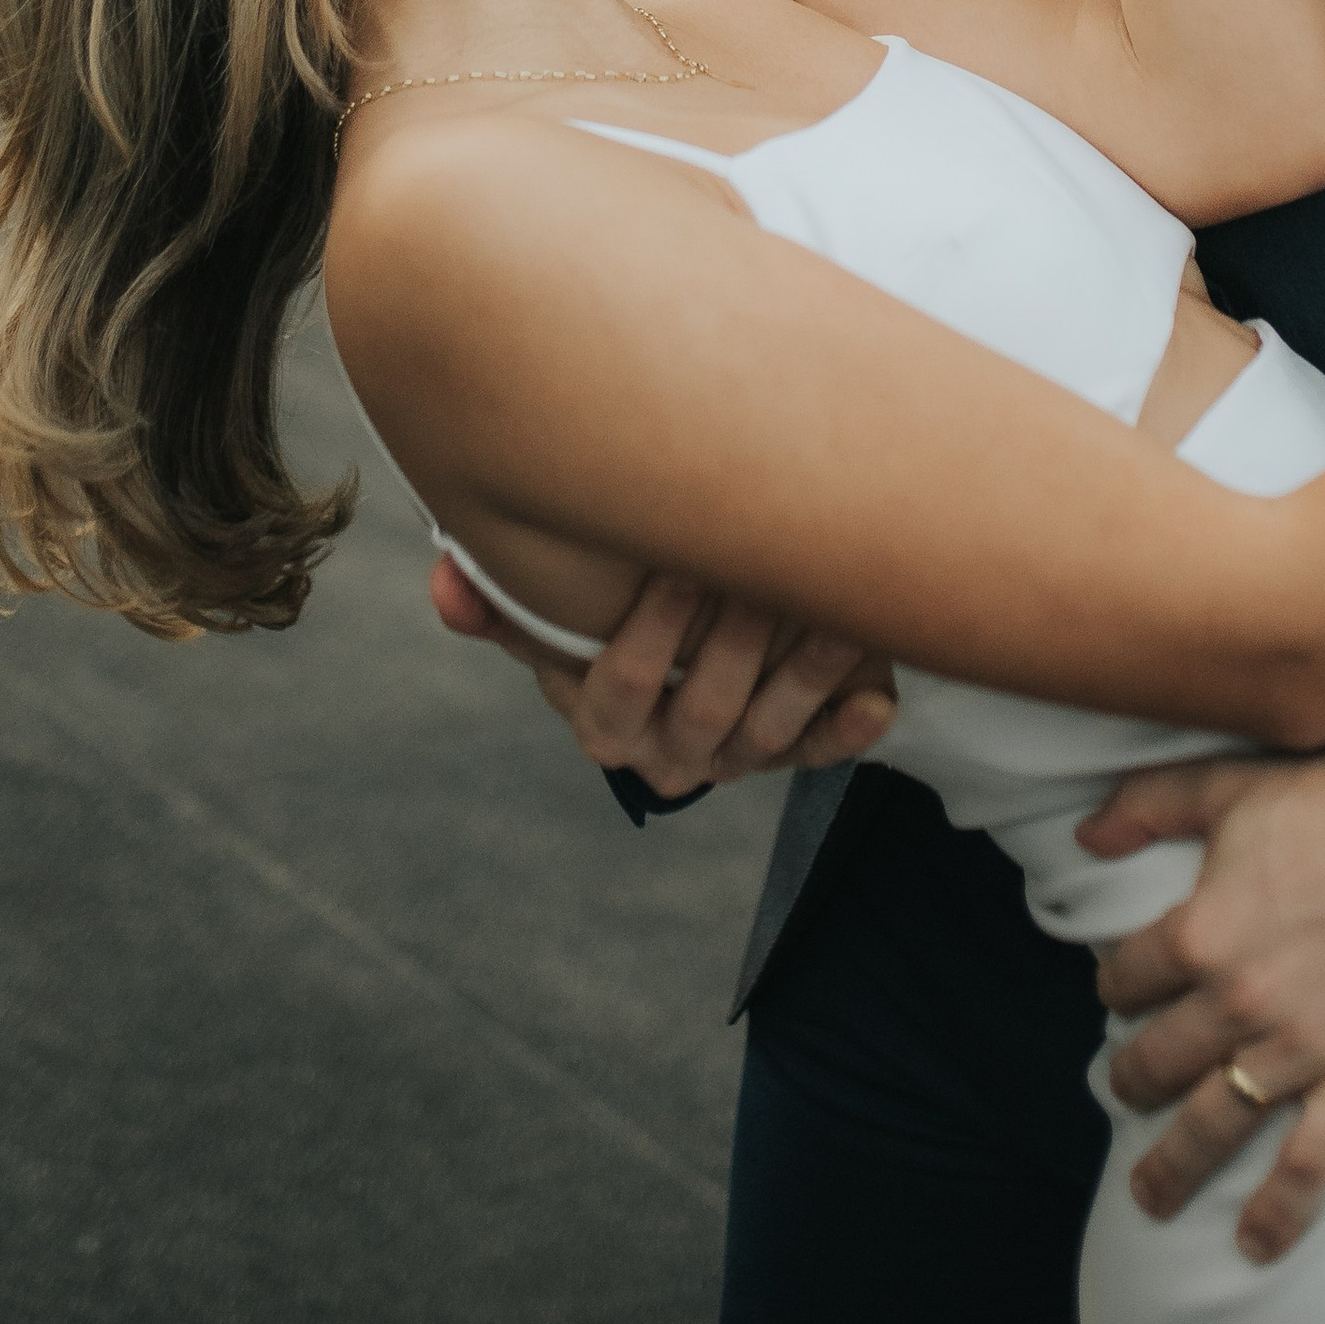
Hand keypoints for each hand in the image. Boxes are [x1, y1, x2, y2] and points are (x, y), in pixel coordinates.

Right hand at [430, 556, 896, 788]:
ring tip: (836, 606)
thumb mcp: (547, 608)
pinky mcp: (796, 750)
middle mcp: (672, 753)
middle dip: (738, 640)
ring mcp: (738, 757)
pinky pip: (826, 751)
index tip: (678, 566)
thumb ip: (495, 597)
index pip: (619, 693)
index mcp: (605, 724)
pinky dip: (851, 728)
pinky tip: (877, 694)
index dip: (649, 637)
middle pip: (707, 710)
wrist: (682, 642)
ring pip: (773, 729)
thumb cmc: (604, 608)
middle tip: (765, 567)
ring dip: (807, 671)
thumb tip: (446, 588)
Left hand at [1081, 754, 1324, 1258]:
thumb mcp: (1227, 785)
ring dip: (1172, 1166)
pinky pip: (1310, 1166)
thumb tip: (1082, 831)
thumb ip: (1145, 804)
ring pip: (1215, 1125)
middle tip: (1125, 1088)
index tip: (1125, 991)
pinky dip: (1278, 1214)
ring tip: (1148, 1197)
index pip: (1124, 978)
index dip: (1117, 983)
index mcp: (1199, 934)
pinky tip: (1253, 1246)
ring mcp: (1301, 1052)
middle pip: (1157, 1061)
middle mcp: (1239, 1004)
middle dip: (1130, 1078)